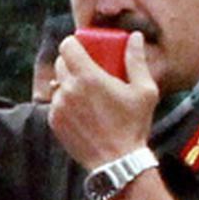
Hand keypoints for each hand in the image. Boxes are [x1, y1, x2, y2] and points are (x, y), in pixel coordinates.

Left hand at [48, 31, 158, 169]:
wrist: (117, 162)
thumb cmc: (133, 125)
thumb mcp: (144, 91)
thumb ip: (137, 61)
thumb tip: (135, 37)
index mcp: (88, 77)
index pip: (67, 46)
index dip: (74, 44)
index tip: (84, 48)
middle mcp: (68, 89)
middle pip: (60, 63)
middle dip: (72, 62)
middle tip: (88, 70)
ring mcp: (58, 106)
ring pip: (57, 83)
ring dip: (67, 83)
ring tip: (85, 93)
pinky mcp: (54, 121)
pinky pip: (55, 102)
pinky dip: (64, 101)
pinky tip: (81, 109)